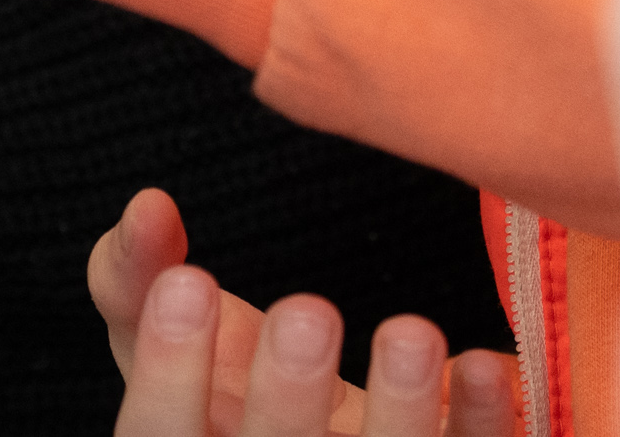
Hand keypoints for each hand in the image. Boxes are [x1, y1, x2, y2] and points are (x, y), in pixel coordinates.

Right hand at [96, 189, 518, 436]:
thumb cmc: (229, 395)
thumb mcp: (156, 342)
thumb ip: (133, 277)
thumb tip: (148, 206)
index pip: (160, 436)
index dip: (167, 371)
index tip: (187, 282)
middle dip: (289, 397)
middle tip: (307, 312)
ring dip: (400, 411)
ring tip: (411, 333)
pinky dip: (480, 423)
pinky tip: (485, 365)